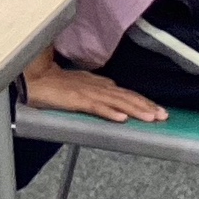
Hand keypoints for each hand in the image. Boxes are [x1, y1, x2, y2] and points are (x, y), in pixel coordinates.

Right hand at [25, 57, 167, 124]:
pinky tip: (122, 119)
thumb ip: (96, 91)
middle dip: (146, 106)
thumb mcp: (80, 87)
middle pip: (127, 97)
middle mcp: (97, 86)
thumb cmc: (54, 84)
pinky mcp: (77, 99)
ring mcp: (88, 92)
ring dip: (135, 110)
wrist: (34, 78)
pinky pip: (96, 107)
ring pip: (117, 102)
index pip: (126, 93)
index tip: (158, 109)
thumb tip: (113, 95)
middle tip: (164, 116)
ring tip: (151, 118)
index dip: (143, 101)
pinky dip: (110, 113)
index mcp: (99, 84)